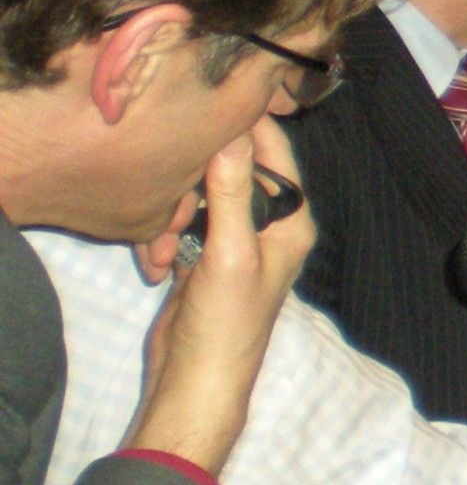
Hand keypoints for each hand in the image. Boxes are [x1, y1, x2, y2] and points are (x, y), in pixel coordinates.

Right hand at [126, 119, 312, 475]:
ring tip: (164, 245)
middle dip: (197, 185)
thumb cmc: (226, 324)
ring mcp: (236, 242)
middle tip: (177, 207)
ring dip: (175, 218)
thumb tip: (231, 137)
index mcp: (292, 223)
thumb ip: (234, 195)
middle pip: (233, 173)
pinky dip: (165, 240)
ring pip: (201, 200)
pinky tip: (157, 264)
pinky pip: (183, 227)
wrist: (196, 381)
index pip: (277, 156)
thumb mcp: (231, 254)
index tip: (216, 102)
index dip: (250, 127)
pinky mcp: (205, 257)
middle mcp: (270, 228)